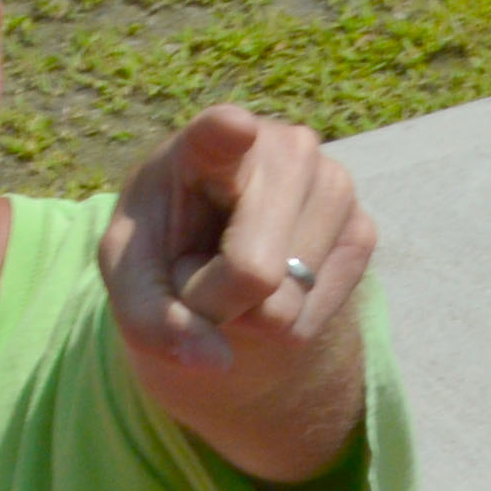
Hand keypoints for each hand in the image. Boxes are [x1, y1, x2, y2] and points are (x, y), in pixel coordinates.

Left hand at [98, 101, 370, 376]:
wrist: (214, 254)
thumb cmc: (162, 251)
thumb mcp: (129, 283)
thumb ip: (149, 321)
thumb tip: (216, 361)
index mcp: (207, 144)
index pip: (220, 134)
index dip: (226, 135)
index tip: (232, 129)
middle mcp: (284, 148)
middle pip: (251, 272)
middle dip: (213, 302)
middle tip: (199, 272)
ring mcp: (333, 185)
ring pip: (283, 307)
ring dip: (244, 315)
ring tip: (232, 270)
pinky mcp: (361, 232)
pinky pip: (305, 325)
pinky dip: (275, 328)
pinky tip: (268, 285)